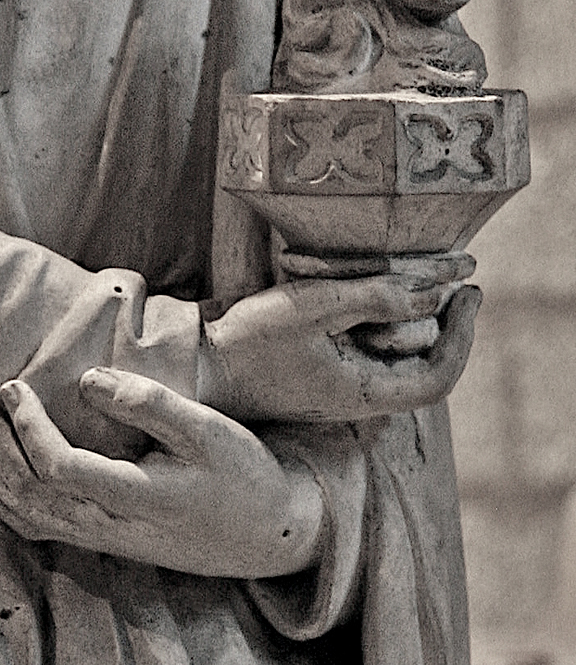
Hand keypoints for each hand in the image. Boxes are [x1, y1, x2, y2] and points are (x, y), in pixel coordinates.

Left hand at [0, 370, 325, 579]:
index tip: (12, 385)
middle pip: (28, 491)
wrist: (266, 537)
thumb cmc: (242, 477)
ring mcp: (101, 539)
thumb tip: (88, 380)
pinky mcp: (100, 541)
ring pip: (25, 511)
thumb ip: (150, 405)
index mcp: (137, 499)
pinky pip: (37, 527)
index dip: (28, 429)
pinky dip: (3, 500)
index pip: (60, 469)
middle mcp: (109, 527)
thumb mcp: (210, 432)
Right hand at [197, 270, 479, 425]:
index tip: (471, 290)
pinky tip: (371, 284)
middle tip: (453, 271)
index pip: (439, 377)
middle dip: (441, 317)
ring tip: (412, 269)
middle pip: (423, 360)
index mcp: (364, 394)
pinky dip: (378, 314)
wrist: (193, 364)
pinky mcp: (324, 367)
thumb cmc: (248, 342)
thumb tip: (436, 289)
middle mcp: (358, 395)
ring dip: (408, 311)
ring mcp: (340, 383)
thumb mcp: (314, 309)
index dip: (463, 335)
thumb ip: (378, 297)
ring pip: (396, 348)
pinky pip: (367, 341)